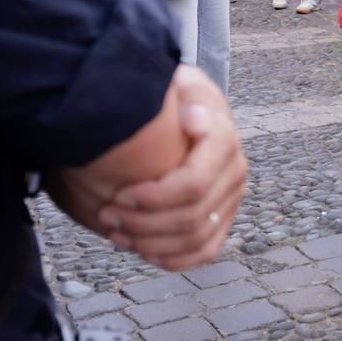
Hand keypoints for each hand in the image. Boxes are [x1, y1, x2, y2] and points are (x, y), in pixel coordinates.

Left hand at [101, 67, 247, 270]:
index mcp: (224, 140)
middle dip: (144, 223)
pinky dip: (173, 258)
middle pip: (193, 216)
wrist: (184, 106)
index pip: (193, 184)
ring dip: (152, 243)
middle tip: (106, 217)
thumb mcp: (177, 81)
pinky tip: (141, 250)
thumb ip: (184, 94)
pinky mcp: (223, 217)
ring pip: (197, 238)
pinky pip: (204, 250)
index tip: (117, 194)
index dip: (153, 198)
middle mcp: (235, 172)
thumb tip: (194, 120)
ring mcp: (231, 197)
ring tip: (115, 234)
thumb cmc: (170, 93)